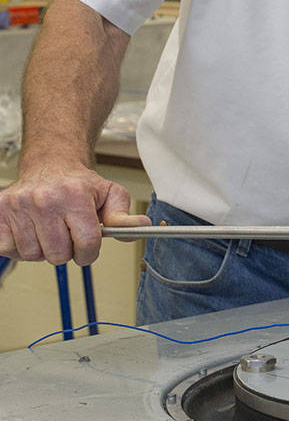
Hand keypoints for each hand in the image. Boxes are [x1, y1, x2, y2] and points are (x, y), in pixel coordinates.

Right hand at [0, 163, 150, 266]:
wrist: (50, 165)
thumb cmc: (80, 184)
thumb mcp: (110, 195)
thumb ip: (124, 216)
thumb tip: (143, 226)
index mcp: (75, 196)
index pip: (86, 246)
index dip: (89, 252)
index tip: (87, 245)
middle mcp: (44, 200)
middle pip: (58, 255)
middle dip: (66, 250)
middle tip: (66, 232)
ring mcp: (18, 206)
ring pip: (33, 255)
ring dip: (43, 249)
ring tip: (48, 229)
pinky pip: (8, 250)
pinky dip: (19, 246)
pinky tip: (29, 230)